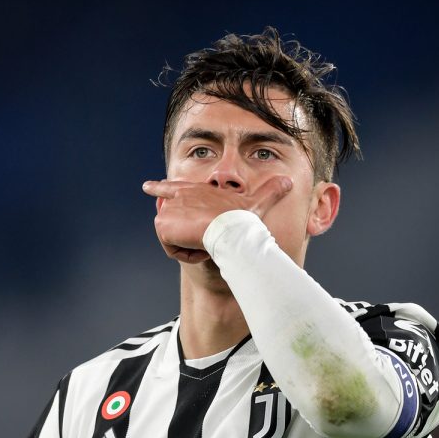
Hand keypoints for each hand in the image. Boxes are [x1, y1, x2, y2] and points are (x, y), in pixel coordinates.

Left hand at [141, 176, 292, 262]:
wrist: (231, 230)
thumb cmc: (243, 218)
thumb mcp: (257, 202)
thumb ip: (270, 192)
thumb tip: (291, 181)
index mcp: (194, 189)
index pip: (172, 187)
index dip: (159, 188)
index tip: (147, 187)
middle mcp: (177, 196)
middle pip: (167, 217)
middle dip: (175, 231)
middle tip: (183, 234)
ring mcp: (167, 210)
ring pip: (174, 240)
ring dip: (190, 248)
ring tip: (208, 245)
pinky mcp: (162, 225)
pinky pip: (171, 250)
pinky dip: (186, 256)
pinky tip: (200, 251)